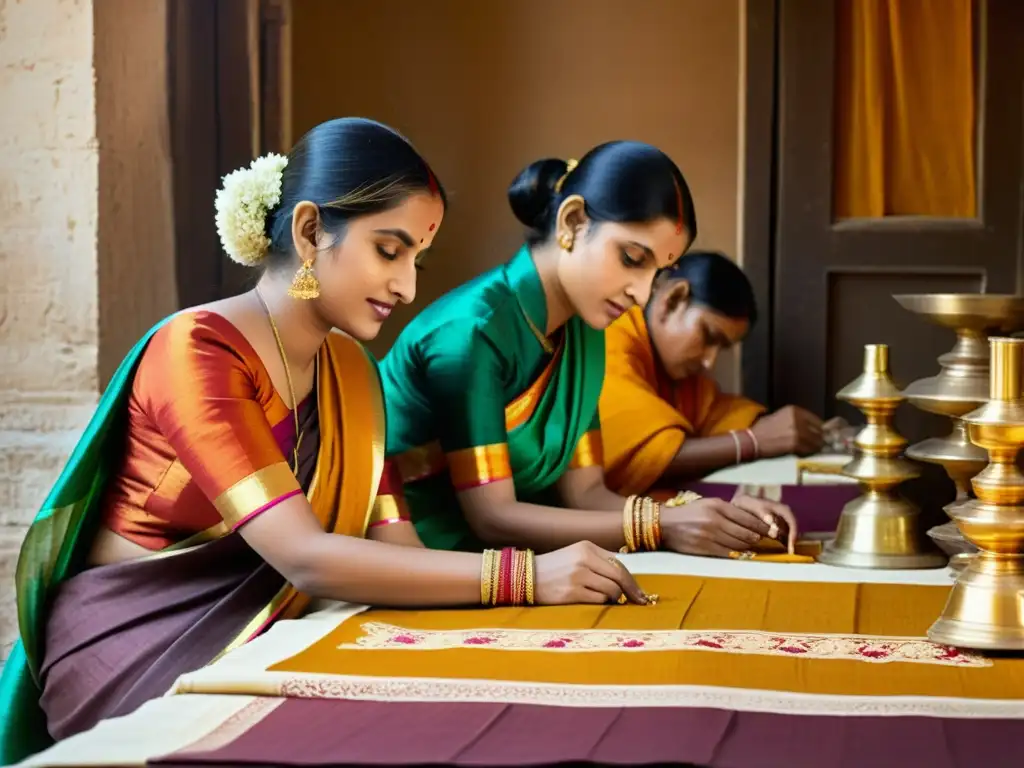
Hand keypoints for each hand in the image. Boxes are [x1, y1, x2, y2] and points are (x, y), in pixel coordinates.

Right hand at [534, 541, 647, 604]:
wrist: (526, 576)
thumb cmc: (555, 568)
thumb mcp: (576, 555)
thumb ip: (599, 561)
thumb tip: (626, 578)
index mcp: (587, 547)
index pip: (619, 563)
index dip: (632, 580)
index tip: (640, 593)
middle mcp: (584, 559)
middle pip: (619, 576)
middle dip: (632, 591)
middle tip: (640, 602)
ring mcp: (578, 576)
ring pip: (611, 590)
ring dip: (613, 598)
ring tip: (604, 599)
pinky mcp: (571, 593)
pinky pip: (598, 600)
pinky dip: (601, 603)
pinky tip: (594, 602)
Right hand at [660, 496, 798, 556]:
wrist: (665, 525)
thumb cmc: (688, 513)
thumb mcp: (707, 504)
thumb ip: (726, 510)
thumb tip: (749, 520)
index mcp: (717, 506)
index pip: (746, 517)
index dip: (761, 526)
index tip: (770, 530)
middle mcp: (715, 520)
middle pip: (745, 532)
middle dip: (758, 537)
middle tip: (767, 540)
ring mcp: (710, 535)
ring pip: (738, 544)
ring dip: (749, 546)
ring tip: (756, 546)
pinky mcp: (705, 548)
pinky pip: (727, 553)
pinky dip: (737, 554)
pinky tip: (742, 553)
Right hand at [751, 405, 823, 456]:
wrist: (752, 440)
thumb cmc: (762, 429)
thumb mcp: (779, 416)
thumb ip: (794, 419)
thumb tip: (808, 426)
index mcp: (794, 410)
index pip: (815, 419)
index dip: (819, 428)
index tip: (819, 433)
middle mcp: (798, 419)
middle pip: (818, 430)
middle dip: (819, 437)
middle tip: (818, 443)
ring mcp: (798, 431)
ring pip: (816, 441)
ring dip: (815, 446)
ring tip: (813, 449)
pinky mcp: (795, 444)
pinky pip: (809, 449)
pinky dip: (809, 452)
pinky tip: (806, 452)